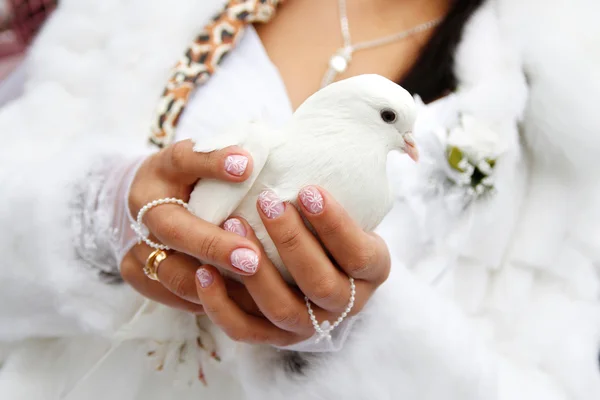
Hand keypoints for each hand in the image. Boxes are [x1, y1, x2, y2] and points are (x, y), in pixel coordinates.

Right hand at [120, 139, 263, 313]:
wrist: (146, 203)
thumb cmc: (187, 179)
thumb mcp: (201, 158)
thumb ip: (220, 158)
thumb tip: (247, 161)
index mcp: (161, 172)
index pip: (183, 161)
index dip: (212, 163)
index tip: (245, 166)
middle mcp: (142, 211)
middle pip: (174, 232)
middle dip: (215, 246)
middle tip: (253, 258)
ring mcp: (135, 246)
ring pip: (174, 274)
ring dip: (215, 284)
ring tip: (254, 290)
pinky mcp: (136, 273)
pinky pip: (173, 296)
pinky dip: (208, 301)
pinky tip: (242, 303)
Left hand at [193, 187, 391, 345]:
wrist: (308, 262)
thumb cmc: (323, 221)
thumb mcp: (340, 205)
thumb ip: (334, 189)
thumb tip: (320, 143)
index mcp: (371, 271)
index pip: (359, 253)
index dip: (336, 224)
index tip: (309, 189)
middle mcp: (345, 304)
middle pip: (321, 283)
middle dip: (293, 242)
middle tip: (267, 201)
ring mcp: (310, 325)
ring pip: (284, 310)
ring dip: (256, 272)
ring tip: (231, 226)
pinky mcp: (274, 336)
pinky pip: (247, 330)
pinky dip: (222, 305)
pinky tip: (203, 272)